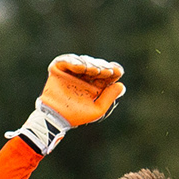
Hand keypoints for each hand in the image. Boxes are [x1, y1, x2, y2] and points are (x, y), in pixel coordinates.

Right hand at [8, 54, 124, 154]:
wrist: (57, 118)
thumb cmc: (77, 116)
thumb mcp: (97, 109)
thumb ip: (109, 97)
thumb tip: (122, 85)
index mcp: (95, 84)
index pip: (106, 73)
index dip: (113, 70)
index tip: (118, 71)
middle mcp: (84, 76)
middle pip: (96, 65)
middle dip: (102, 67)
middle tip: (106, 71)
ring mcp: (71, 71)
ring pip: (83, 61)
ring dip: (90, 64)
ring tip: (94, 70)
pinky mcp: (58, 68)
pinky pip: (66, 60)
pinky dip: (73, 62)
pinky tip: (81, 67)